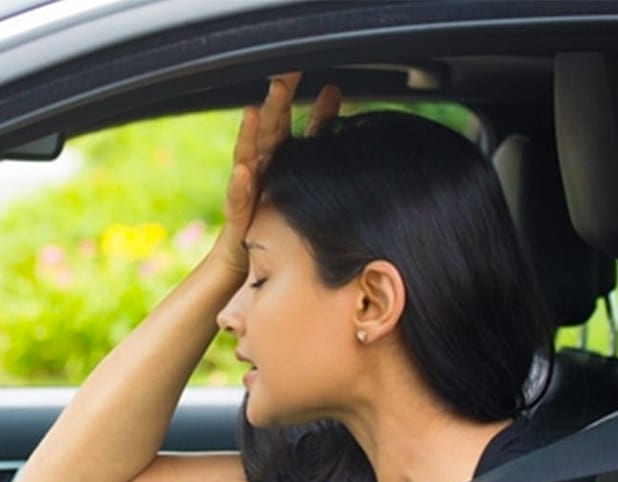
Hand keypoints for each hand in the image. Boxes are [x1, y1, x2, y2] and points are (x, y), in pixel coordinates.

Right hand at [212, 73, 342, 274]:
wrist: (253, 267)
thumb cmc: (287, 237)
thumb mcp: (318, 209)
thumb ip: (338, 190)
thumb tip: (379, 186)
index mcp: (290, 169)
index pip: (306, 135)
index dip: (319, 113)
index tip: (333, 90)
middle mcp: (267, 174)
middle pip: (273, 132)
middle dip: (278, 104)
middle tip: (284, 77)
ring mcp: (250, 193)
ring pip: (250, 157)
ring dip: (251, 135)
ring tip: (253, 113)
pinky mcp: (239, 218)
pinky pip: (238, 199)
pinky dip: (240, 185)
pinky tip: (245, 171)